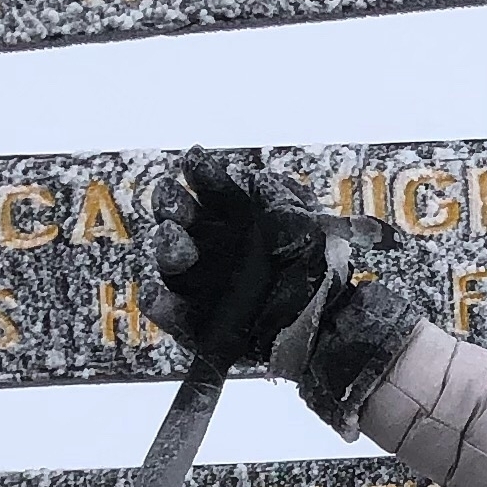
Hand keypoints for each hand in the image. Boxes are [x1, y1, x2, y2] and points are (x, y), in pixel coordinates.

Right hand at [144, 149, 337, 370]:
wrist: (329, 326)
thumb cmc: (313, 268)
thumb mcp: (310, 229)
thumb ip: (287, 203)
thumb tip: (258, 181)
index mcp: (231, 215)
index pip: (209, 188)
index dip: (200, 173)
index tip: (195, 159)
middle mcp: (207, 245)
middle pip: (178, 219)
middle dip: (172, 205)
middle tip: (174, 200)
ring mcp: (197, 285)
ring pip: (171, 263)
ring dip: (168, 248)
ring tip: (174, 238)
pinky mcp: (196, 327)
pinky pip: (175, 316)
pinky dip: (163, 307)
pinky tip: (157, 296)